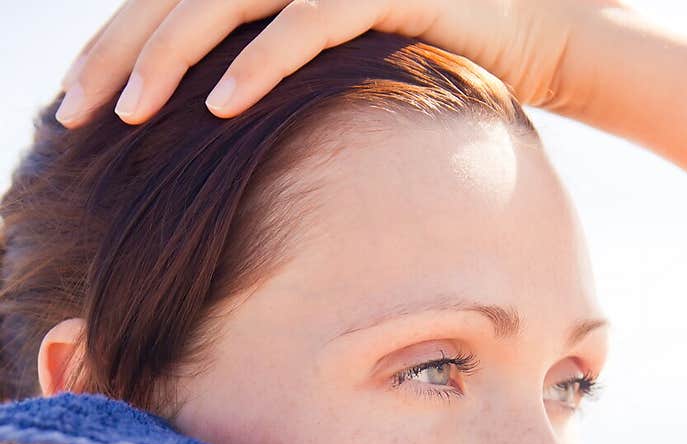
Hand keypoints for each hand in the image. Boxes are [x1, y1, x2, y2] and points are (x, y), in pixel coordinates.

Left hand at [55, 0, 634, 128]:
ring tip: (132, 114)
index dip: (116, 45)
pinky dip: (262, 60)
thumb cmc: (430, 51)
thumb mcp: (338, 61)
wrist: (537, 27)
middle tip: (75, 115)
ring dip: (172, 57)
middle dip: (119, 55)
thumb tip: (214, 115)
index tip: (78, 105)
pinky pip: (308, 21)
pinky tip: (221, 104)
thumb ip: (274, 65)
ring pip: (227, 1)